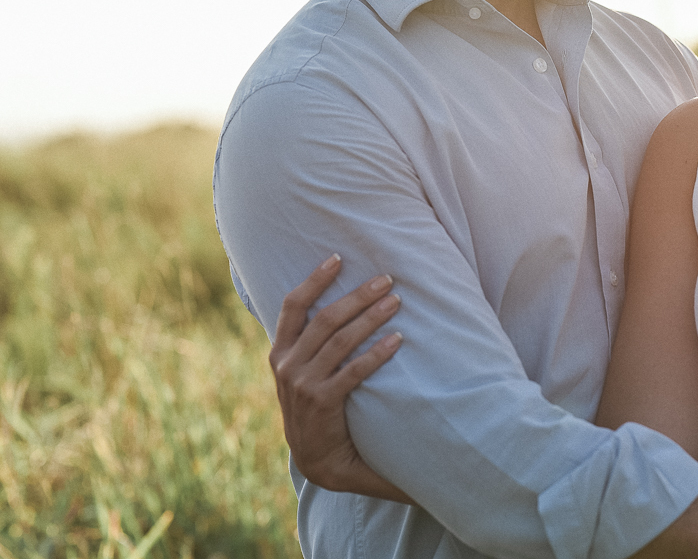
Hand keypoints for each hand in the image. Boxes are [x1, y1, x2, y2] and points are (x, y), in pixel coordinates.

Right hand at [269, 255, 412, 502]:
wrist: (317, 458)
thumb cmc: (315, 405)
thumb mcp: (299, 372)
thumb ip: (308, 343)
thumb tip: (336, 304)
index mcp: (280, 352)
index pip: (293, 306)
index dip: (314, 280)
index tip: (338, 258)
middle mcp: (287, 365)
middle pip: (325, 319)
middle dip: (357, 296)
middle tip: (386, 279)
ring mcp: (304, 384)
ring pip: (341, 340)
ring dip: (371, 317)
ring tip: (396, 301)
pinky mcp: (324, 402)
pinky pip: (355, 370)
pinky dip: (377, 352)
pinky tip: (398, 340)